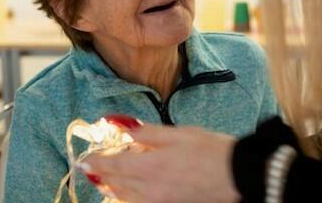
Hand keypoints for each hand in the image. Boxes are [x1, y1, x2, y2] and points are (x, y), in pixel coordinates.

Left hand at [82, 123, 240, 202]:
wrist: (236, 175)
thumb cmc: (210, 149)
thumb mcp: (179, 133)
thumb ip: (148, 132)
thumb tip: (121, 126)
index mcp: (151, 166)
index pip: (114, 164)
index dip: (97, 160)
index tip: (85, 157)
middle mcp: (150, 189)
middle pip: (115, 183)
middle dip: (100, 173)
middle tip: (88, 166)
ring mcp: (159, 201)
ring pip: (124, 197)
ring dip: (109, 186)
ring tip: (101, 178)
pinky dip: (125, 196)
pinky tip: (125, 190)